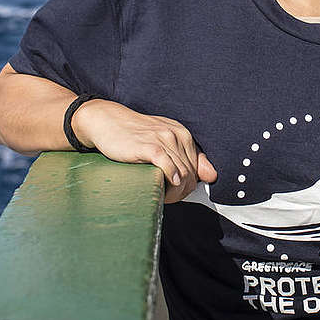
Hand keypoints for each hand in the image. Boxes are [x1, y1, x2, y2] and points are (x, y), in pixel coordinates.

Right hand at [72, 99, 216, 202]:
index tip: (174, 193)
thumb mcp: (163, 142)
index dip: (189, 186)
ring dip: (174, 192)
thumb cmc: (134, 134)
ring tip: (162, 196)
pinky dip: (170, 179)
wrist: (107, 120)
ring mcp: (163, 139)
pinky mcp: (148, 145)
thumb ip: (187, 157)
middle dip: (182, 192)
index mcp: (183, 134)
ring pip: (182, 174)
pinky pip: (167, 165)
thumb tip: (212, 175)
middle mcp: (177, 135)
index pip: (197, 169)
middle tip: (167, 198)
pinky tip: (164, 184)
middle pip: (191, 174)